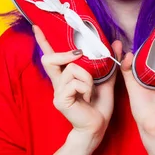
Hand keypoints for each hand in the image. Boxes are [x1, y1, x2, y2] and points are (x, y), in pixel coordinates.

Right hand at [33, 25, 117, 145]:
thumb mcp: (106, 80)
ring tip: (90, 90)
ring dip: (87, 77)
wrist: (97, 128)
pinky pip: (75, 82)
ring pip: (71, 69)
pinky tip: (87, 98)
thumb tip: (117, 44)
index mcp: (64, 77)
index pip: (50, 56)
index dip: (42, 41)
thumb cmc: (98, 106)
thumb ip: (109, 63)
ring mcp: (57, 92)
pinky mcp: (60, 100)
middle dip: (65, 54)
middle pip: (49, 59)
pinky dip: (86, 87)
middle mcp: (57, 83)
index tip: (36, 26)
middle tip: (79, 56)